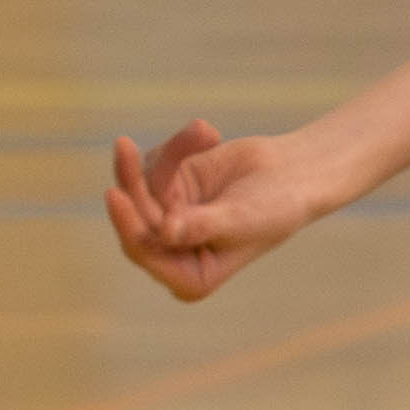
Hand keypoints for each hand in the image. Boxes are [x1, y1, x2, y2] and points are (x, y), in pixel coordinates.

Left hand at [106, 121, 333, 300]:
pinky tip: (209, 135)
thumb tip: (165, 232)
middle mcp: (172, 252)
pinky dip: (179, 145)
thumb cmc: (277, 206)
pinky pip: (151, 162)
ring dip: (171, 154)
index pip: (146, 253)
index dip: (127, 224)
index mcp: (190, 276)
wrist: (295, 174)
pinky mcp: (166, 186)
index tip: (115, 193)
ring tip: (206, 132)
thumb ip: (202, 226)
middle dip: (137, 180)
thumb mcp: (243, 219)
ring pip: (139, 184)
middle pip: (135, 216)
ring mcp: (166, 218)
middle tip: (126, 147)